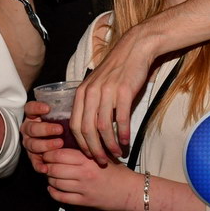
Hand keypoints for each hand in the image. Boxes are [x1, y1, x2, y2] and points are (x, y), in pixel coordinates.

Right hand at [21, 100, 65, 173]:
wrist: (58, 140)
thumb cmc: (60, 122)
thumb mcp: (59, 114)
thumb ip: (63, 109)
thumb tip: (77, 101)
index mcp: (33, 115)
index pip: (29, 108)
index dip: (37, 108)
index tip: (48, 108)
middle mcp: (28, 129)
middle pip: (32, 128)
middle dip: (46, 129)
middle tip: (60, 129)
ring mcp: (29, 143)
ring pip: (32, 144)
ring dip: (45, 145)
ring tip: (59, 144)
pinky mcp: (32, 157)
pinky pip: (33, 162)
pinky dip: (39, 165)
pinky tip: (45, 167)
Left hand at [44, 148, 137, 210]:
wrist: (129, 190)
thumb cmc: (117, 171)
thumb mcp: (103, 154)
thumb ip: (87, 149)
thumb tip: (67, 143)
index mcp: (88, 159)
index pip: (60, 154)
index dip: (49, 153)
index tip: (47, 152)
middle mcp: (84, 174)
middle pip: (55, 169)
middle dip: (47, 166)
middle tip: (46, 163)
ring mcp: (83, 189)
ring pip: (56, 183)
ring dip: (49, 179)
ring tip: (50, 174)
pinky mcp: (84, 202)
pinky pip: (62, 198)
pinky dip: (53, 193)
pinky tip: (52, 188)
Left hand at [71, 24, 154, 164]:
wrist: (134, 49)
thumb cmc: (116, 69)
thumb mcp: (97, 84)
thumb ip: (91, 103)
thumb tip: (90, 129)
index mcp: (82, 92)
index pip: (75, 124)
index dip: (81, 144)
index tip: (88, 155)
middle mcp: (91, 92)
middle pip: (87, 129)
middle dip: (93, 149)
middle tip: (101, 161)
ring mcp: (107, 91)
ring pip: (103, 127)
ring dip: (109, 145)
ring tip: (116, 154)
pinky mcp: (123, 91)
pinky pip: (120, 119)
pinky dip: (122, 134)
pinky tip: (125, 141)